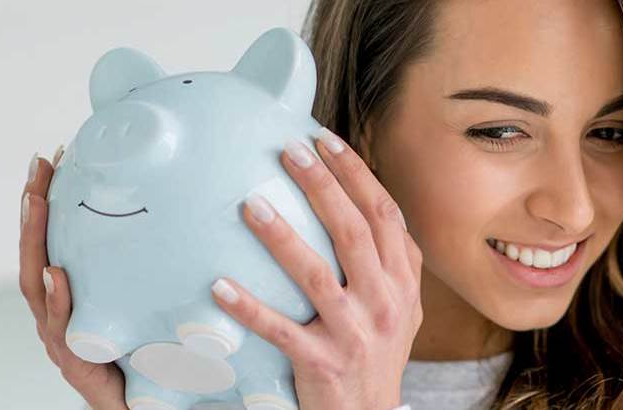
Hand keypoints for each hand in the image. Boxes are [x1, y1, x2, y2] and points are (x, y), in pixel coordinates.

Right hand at [20, 147, 127, 409]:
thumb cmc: (152, 361)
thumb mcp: (153, 305)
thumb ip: (153, 269)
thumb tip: (187, 207)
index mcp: (71, 299)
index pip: (49, 243)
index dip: (44, 203)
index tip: (49, 158)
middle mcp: (59, 317)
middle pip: (33, 256)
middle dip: (32, 212)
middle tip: (36, 170)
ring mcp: (63, 341)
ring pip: (37, 287)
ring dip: (34, 242)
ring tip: (35, 204)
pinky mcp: (78, 368)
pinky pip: (62, 330)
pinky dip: (57, 300)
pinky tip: (56, 273)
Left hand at [211, 128, 423, 409]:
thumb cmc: (378, 354)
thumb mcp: (401, 305)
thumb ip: (388, 259)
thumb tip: (357, 196)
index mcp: (403, 281)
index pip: (383, 214)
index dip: (355, 174)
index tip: (324, 139)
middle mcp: (385, 302)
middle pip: (352, 232)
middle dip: (321, 186)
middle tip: (288, 151)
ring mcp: (355, 333)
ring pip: (315, 275)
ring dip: (281, 238)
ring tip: (251, 205)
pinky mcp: (322, 362)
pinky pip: (280, 331)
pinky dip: (249, 308)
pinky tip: (219, 287)